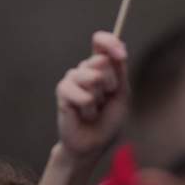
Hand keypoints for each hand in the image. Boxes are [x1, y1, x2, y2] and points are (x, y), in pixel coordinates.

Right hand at [55, 32, 128, 159]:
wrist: (94, 142)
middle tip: (106, 99)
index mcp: (102, 65)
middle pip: (101, 60)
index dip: (110, 43)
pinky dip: (89, 108)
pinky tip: (84, 115)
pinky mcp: (62, 92)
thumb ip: (119, 70)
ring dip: (99, 98)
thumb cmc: (110, 118)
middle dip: (111, 83)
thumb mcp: (122, 93)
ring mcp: (72, 79)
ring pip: (93, 77)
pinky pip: (82, 95)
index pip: (101, 42)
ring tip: (95, 108)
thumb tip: (117, 51)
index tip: (121, 55)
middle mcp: (85, 69)